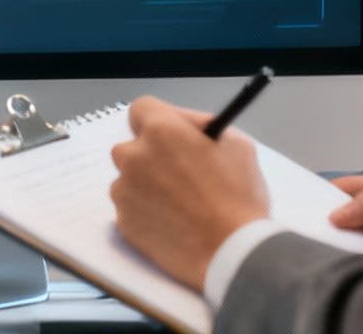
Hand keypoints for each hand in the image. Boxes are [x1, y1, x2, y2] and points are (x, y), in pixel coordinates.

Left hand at [110, 97, 270, 288]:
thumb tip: (188, 125)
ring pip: (129, 179)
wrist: (232, 253)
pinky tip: (173, 222)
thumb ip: (204, 126)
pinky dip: (145, 212)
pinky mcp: (123, 221)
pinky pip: (130, 208)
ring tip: (180, 204)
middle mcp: (134, 157)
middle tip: (179, 172)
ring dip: (147, 185)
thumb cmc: (239, 199)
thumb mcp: (237, 145)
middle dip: (151, 155)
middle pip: (132, 146)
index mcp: (161, 131)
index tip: (172, 133)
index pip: (141, 109)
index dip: (158, 119)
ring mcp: (125, 191)